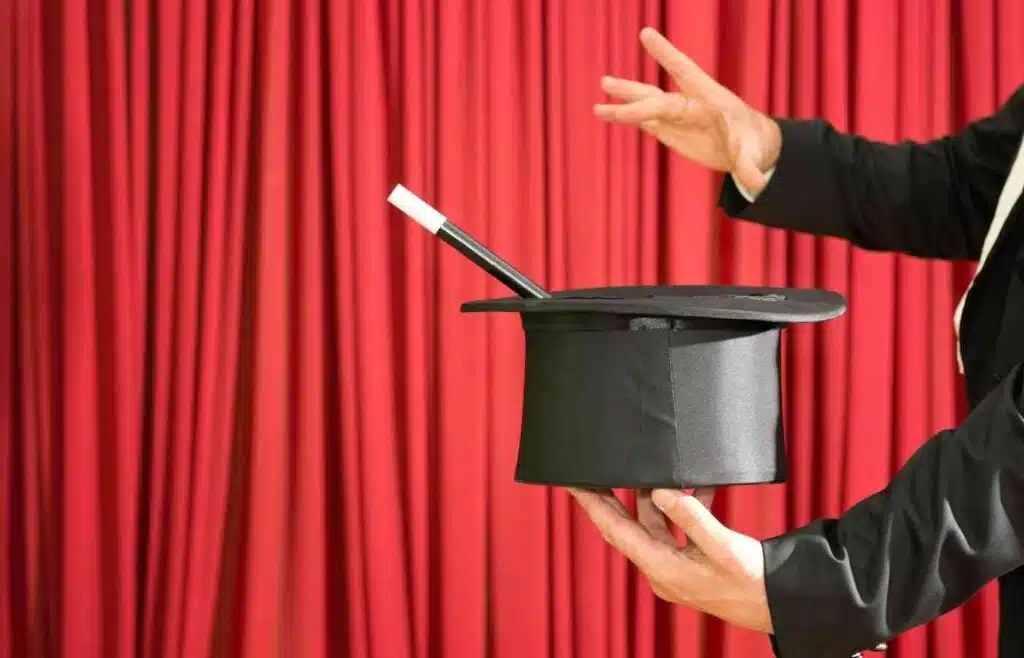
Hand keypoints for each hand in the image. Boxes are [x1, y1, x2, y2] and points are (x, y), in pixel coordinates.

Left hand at [568, 487, 772, 634]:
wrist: (779, 604)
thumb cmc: (752, 581)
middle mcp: (661, 568)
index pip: (615, 530)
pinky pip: (678, 528)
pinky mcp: (693, 561)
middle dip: (610, 496)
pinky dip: (684, 506)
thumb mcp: (721, 545)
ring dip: (653, 495)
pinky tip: (697, 485)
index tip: (574, 482)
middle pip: (627, 525)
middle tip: (593, 469)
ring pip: (654, 523)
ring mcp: (676, 565)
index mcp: (660, 567)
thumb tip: (660, 489)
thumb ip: (689, 515)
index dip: (593, 504)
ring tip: (648, 466)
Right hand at [595, 27, 781, 195]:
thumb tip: (756, 182)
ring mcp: (677, 115)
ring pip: (645, 104)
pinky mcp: (670, 130)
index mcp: (708, 98)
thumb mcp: (752, 154)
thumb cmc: (753, 143)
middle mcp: (688, 102)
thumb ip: (750, 167)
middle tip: (607, 88)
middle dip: (634, 100)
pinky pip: (644, 120)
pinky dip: (626, 117)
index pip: (683, 70)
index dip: (665, 53)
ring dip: (622, 102)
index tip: (645, 33)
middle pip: (657, 98)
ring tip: (598, 100)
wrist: (748, 146)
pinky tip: (606, 112)